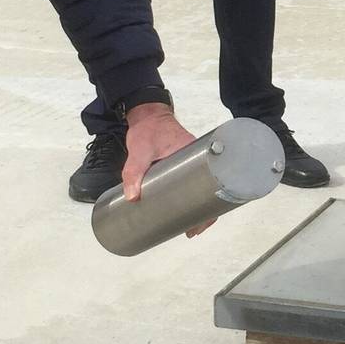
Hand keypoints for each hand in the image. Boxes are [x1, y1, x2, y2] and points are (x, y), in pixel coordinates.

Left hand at [121, 103, 211, 236]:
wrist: (147, 114)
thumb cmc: (149, 128)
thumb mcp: (140, 151)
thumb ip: (134, 172)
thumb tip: (132, 196)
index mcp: (194, 154)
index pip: (212, 182)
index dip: (209, 206)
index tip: (201, 222)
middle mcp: (198, 159)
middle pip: (208, 190)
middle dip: (203, 212)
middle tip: (193, 230)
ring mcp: (192, 162)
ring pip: (201, 188)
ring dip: (197, 206)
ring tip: (188, 225)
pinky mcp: (184, 164)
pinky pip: (193, 182)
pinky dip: (190, 196)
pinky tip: (183, 208)